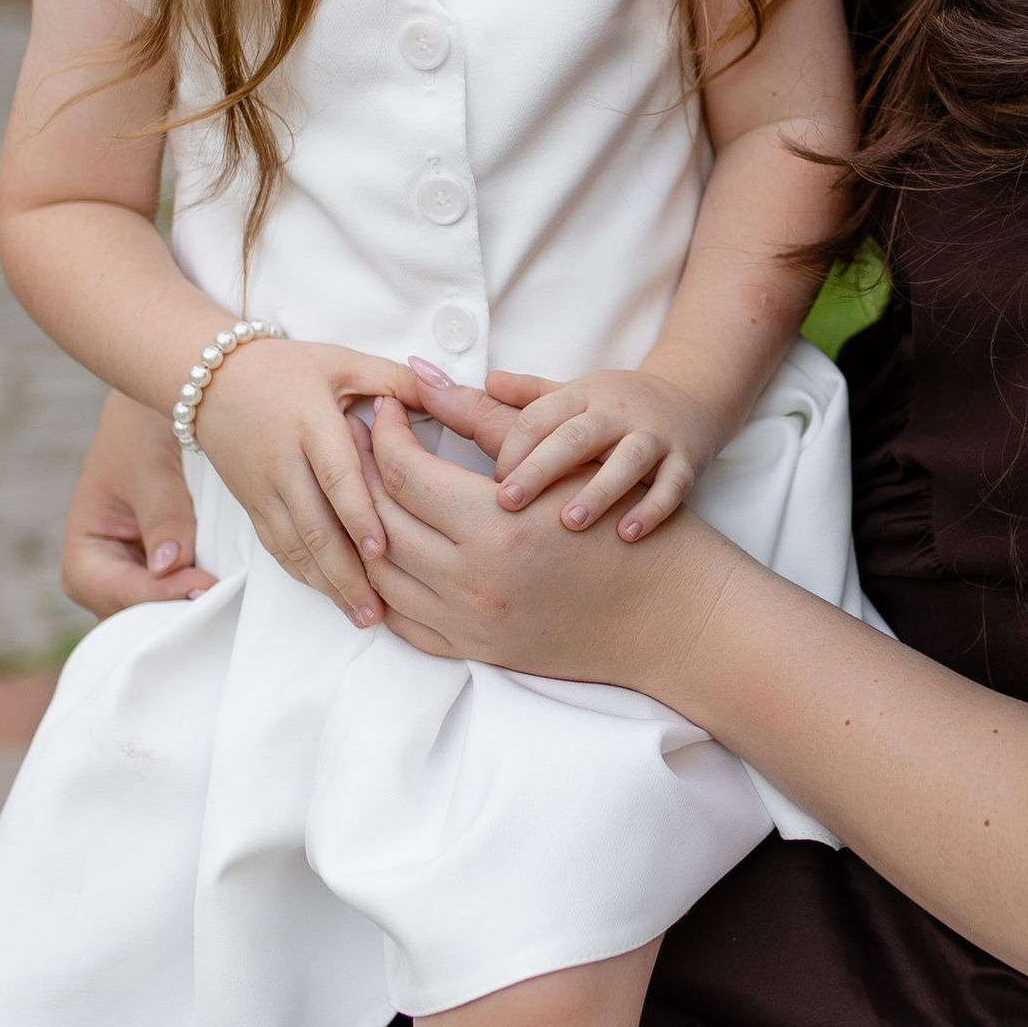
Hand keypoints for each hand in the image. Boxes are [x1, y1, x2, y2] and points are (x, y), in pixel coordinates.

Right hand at [61, 391, 214, 615]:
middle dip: (177, 612)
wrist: (159, 413)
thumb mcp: (150, 470)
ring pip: (162, 615)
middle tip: (223, 604)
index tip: (204, 586)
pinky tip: (234, 592)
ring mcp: (136, 581)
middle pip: (138, 616)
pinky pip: (181, 599)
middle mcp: (104, 579)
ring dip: (193, 608)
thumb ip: (163, 519)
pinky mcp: (166, 575)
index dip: (159, 595)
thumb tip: (168, 567)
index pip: (118, 592)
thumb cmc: (142, 434)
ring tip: (232, 602)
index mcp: (83, 556)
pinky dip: (203, 597)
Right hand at [190, 337, 422, 624]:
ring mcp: (261, 487)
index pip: (336, 477)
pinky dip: (302, 574)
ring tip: (361, 614)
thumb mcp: (342, 361)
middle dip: (346, 572)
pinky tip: (328, 595)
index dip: (358, 516)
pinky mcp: (250, 503)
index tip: (382, 552)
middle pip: (314, 525)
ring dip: (326, 583)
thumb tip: (444, 394)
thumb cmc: (287, 368)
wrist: (211, 377)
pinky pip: (276, 546)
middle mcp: (282, 460)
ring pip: (294, 544)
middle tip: (378, 609)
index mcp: (310, 423)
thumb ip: (394, 380)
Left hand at [363, 395, 738, 673]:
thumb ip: (487, 417)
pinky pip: (408, 626)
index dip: (386, 433)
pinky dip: (388, 593)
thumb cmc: (627, 527)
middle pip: (386, 522)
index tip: (384, 409)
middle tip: (357, 444)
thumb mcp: (564, 465)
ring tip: (363, 499)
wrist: (670, 614)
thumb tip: (424, 374)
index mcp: (497, 524)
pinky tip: (386, 562)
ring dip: (366, 534)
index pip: (406, 472)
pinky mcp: (481, 652)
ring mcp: (475, 623)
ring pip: (385, 577)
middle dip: (363, 475)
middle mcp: (477, 580)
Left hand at [413, 361, 726, 539]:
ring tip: (568, 523)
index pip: (535, 419)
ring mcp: (653, 438)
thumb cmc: (612, 409)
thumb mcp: (563, 398)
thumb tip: (426, 379)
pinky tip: (626, 535)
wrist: (693, 405)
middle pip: (572, 437)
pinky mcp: (686, 464)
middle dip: (539, 469)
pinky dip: (650, 510)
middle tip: (505, 503)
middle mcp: (614, 413)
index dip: (509, 449)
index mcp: (578, 397)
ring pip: (625, 461)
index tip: (488, 486)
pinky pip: (671, 488)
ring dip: (596, 491)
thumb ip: (500, 402)